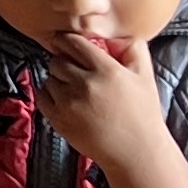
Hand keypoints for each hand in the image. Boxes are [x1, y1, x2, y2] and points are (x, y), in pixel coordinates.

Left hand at [38, 27, 171, 177]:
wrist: (135, 152)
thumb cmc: (142, 114)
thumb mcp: (145, 76)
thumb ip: (133, 48)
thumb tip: (115, 34)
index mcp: (106, 70)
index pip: (74, 43)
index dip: (69, 41)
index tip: (68, 43)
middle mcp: (85, 84)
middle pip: (59, 60)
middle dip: (65, 62)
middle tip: (76, 70)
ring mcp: (69, 103)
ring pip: (50, 77)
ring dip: (58, 79)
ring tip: (75, 88)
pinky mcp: (59, 119)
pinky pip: (42, 95)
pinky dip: (50, 94)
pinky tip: (65, 99)